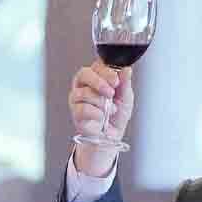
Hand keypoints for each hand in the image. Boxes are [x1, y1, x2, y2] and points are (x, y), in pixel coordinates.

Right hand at [69, 60, 134, 175]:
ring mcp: (77, 98)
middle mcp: (84, 84)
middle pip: (84, 74)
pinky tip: (101, 117)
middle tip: (110, 93)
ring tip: (108, 110)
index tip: (116, 81)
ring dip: (101, 103)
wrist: (112, 135)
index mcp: (97, 76)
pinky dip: (96, 114)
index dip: (106, 72)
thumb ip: (125, 82)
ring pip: (85, 93)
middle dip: (99, 83)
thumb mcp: (125, 97)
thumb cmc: (117, 114)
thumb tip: (126, 69)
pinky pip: (83, 108)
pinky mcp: (75, 112)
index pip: (96, 66)